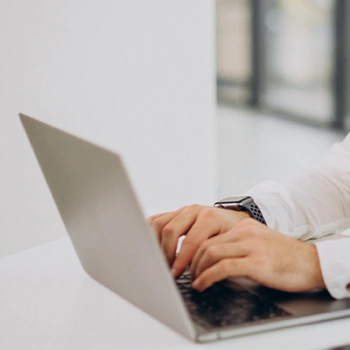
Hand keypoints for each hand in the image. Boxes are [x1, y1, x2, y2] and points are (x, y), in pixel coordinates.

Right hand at [148, 205, 249, 277]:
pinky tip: (153, 248)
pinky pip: (155, 220)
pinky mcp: (174, 213)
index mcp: (210, 217)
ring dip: (157, 245)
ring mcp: (182, 210)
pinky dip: (151, 234)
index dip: (180, 261)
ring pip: (159, 224)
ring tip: (160, 262)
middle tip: (166, 271)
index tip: (174, 275)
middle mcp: (194, 210)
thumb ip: (213, 255)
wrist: (233, 219)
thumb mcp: (228, 245)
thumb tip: (200, 275)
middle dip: (166, 254)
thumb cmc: (232, 235)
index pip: (190, 241)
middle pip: (170, 230)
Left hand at [190, 218, 325, 292]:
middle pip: (205, 243)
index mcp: (243, 227)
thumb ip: (237, 246)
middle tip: (187, 274)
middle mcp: (245, 233)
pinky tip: (202, 285)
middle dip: (191, 261)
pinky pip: (223, 268)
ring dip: (197, 270)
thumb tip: (212, 259)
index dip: (193, 251)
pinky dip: (207, 277)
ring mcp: (251, 246)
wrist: (312, 263)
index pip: (209, 236)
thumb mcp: (257, 243)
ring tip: (194, 282)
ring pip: (210, 253)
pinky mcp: (257, 263)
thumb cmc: (284, 257)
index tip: (187, 263)